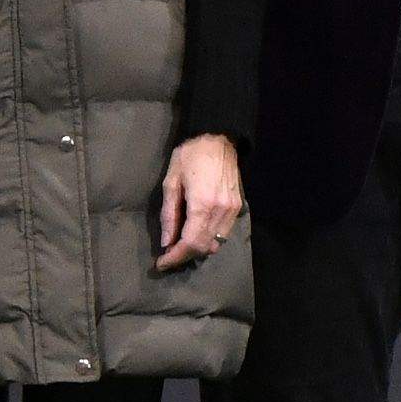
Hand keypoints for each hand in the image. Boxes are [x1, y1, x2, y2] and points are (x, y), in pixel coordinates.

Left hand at [155, 130, 245, 274]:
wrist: (218, 138)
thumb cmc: (190, 155)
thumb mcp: (171, 182)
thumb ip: (169, 214)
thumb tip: (166, 242)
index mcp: (203, 204)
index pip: (191, 243)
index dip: (176, 257)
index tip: (162, 263)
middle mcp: (221, 211)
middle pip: (205, 247)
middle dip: (185, 256)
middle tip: (168, 256)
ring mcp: (233, 210)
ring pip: (216, 243)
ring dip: (197, 249)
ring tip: (180, 246)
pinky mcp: (238, 207)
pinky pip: (223, 232)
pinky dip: (209, 238)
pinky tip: (196, 233)